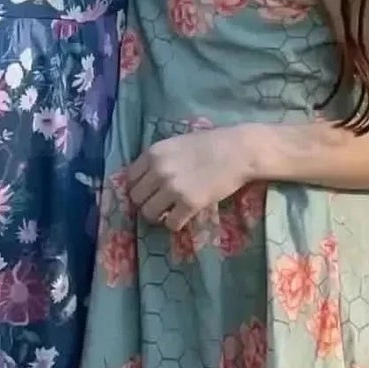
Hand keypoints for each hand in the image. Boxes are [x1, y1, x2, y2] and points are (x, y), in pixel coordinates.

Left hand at [126, 129, 253, 227]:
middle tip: (159, 204)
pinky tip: (183, 216)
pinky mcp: (189, 203)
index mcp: (153, 153)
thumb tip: (145, 179)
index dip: (139, 187)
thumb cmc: (210, 144)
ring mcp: (173, 188)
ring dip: (158, 216)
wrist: (238, 151)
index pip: (129, 178)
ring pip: (148, 213)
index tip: (148, 191)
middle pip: (135, 198)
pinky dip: (175, 224)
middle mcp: (158, 170)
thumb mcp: (176, 144)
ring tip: (169, 212)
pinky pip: (171, 223)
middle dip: (146, 202)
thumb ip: (158, 159)